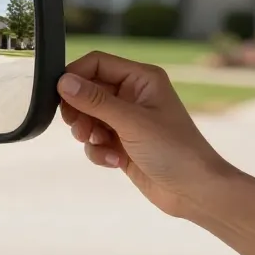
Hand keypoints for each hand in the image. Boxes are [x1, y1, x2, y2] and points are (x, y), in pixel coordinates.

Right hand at [57, 51, 236, 219]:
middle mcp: (133, 95)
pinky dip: (99, 151)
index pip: (97, 63)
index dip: (76, 76)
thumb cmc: (174, 150)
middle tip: (79, 128)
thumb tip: (64, 82)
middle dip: (79, 111)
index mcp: (141, 79)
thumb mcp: (132, 122)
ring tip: (102, 146)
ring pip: (88, 117)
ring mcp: (127, 120)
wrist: (194, 191)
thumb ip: (95, 101)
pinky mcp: (122, 143)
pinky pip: (95, 140)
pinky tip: (115, 161)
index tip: (60, 95)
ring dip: (88, 134)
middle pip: (88, 91)